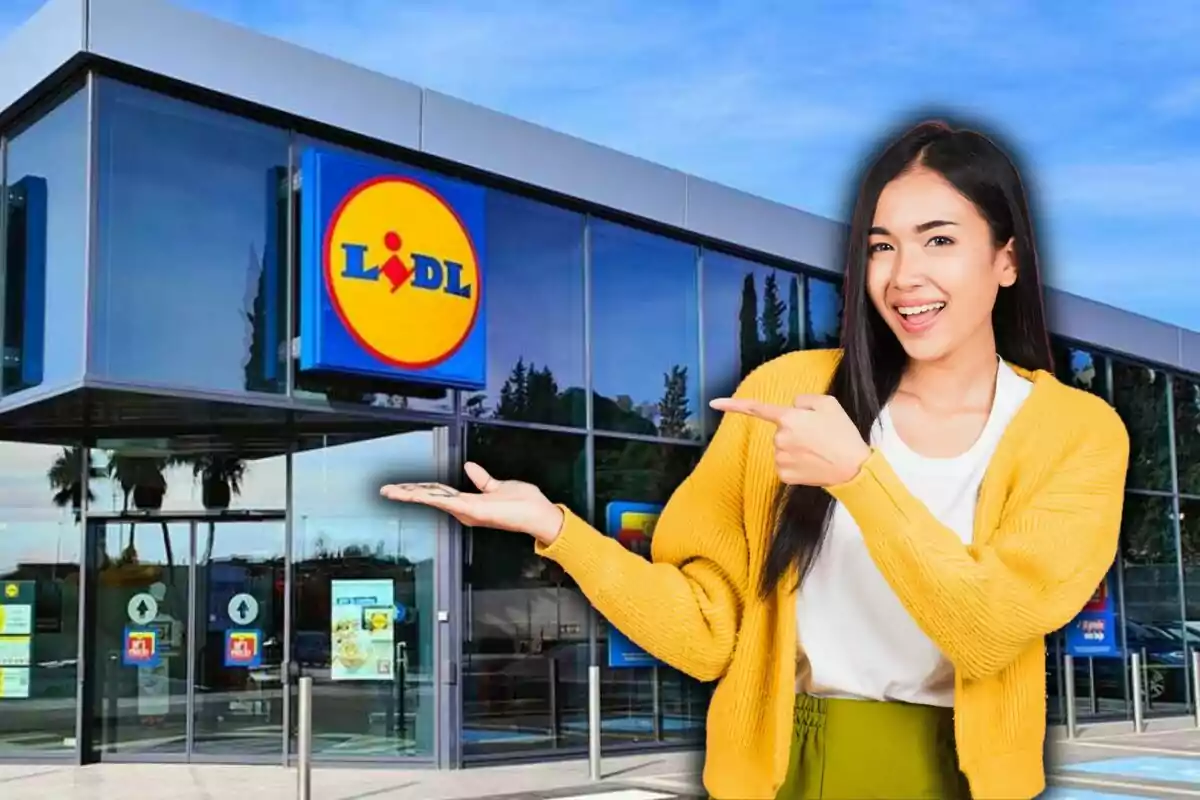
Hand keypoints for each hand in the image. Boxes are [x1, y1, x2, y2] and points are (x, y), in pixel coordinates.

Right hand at [379, 462, 564, 544]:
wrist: (540, 514)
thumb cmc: (525, 504)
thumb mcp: (499, 486)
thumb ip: (482, 479)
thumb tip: (469, 467)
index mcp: (469, 503)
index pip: (438, 494)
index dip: (418, 490)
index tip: (400, 487)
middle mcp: (466, 509)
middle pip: (431, 498)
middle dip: (408, 494)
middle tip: (386, 490)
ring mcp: (469, 511)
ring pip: (435, 500)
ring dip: (413, 495)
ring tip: (393, 491)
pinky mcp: (476, 510)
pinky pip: (449, 502)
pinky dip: (432, 498)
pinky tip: (417, 494)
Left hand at [709, 394, 870, 486]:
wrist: (854, 468)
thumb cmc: (843, 433)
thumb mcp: (828, 404)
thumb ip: (803, 400)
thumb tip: (791, 408)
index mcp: (789, 417)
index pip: (756, 408)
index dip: (732, 404)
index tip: (713, 403)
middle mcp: (780, 437)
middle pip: (780, 431)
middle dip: (795, 432)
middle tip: (819, 437)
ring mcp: (780, 458)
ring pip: (781, 449)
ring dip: (796, 449)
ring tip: (818, 451)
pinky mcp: (784, 475)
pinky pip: (784, 465)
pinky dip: (796, 465)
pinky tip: (812, 464)